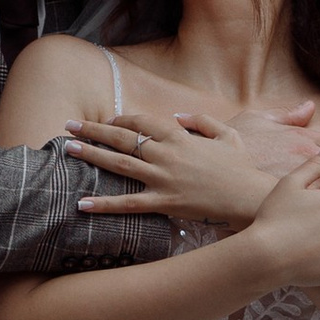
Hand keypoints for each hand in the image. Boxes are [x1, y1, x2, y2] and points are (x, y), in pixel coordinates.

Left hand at [67, 96, 319, 230]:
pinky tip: (82, 204)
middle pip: (122, 137)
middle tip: (68, 126)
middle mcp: (166, 154)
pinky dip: (104, 204)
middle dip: (93, 130)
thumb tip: (178, 116)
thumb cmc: (241, 167)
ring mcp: (163, 178)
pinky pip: (128, 203)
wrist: (251, 196)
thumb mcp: (228, 135)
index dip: (122, 119)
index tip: (108, 120)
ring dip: (92, 155)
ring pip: (119, 164)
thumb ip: (201, 122)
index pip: (142, 121)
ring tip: (68, 150)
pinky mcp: (164, 203)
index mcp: (179, 136)